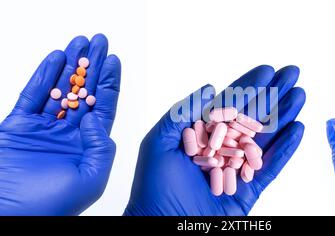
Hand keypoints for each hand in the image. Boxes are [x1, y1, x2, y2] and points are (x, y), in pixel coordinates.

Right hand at [0, 34, 120, 214]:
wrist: (9, 213)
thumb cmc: (52, 205)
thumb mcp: (91, 179)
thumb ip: (101, 148)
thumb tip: (94, 118)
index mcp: (87, 146)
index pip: (102, 108)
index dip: (108, 84)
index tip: (113, 61)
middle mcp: (68, 134)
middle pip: (84, 92)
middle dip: (92, 66)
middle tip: (99, 42)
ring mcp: (44, 128)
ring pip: (61, 88)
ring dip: (71, 65)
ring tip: (80, 43)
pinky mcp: (19, 125)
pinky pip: (33, 95)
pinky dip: (44, 75)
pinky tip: (56, 58)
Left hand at [125, 65, 304, 215]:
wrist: (162, 226)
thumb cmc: (153, 187)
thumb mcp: (160, 142)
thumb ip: (183, 113)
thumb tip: (210, 87)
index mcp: (202, 135)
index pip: (228, 105)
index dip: (248, 86)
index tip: (266, 69)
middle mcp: (222, 148)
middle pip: (251, 117)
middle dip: (273, 94)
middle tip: (292, 73)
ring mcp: (237, 168)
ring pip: (265, 138)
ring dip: (284, 116)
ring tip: (300, 94)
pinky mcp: (249, 189)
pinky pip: (271, 167)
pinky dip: (286, 149)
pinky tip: (298, 129)